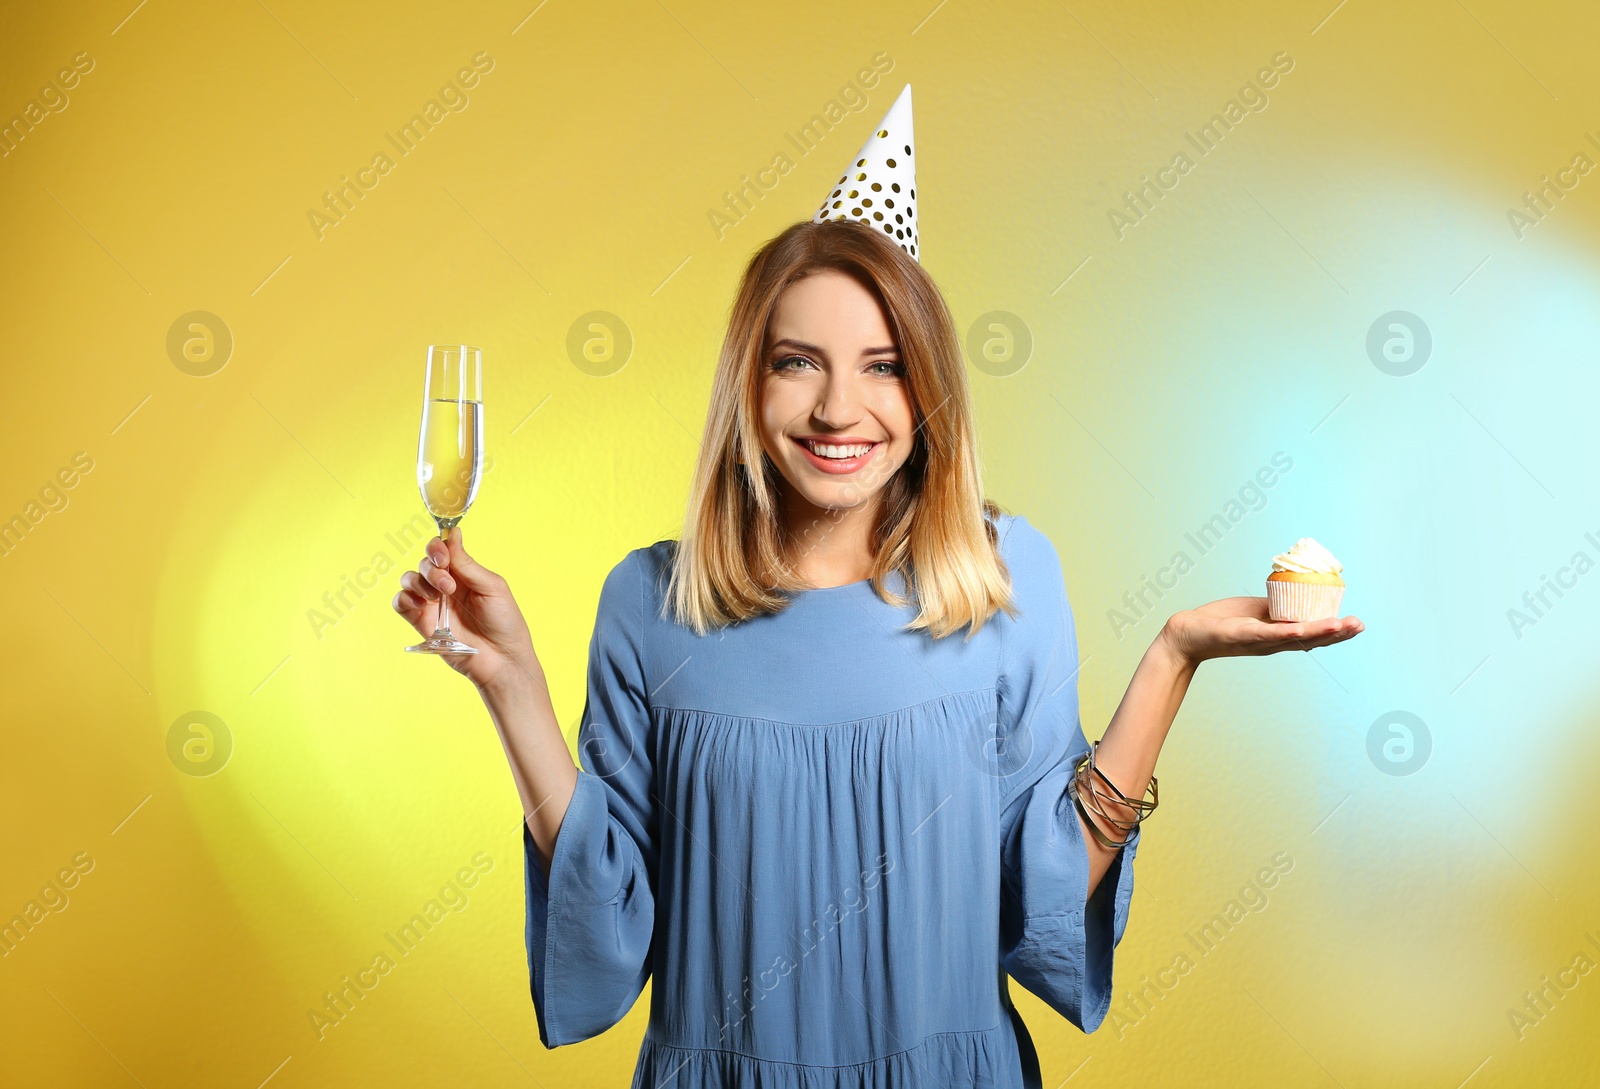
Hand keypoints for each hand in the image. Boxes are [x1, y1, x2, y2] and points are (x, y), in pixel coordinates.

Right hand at [393, 526, 539, 691]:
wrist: (502, 659)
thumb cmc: (505, 622)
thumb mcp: (491, 587)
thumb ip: (467, 563)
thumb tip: (453, 534)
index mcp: (464, 573)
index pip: (442, 550)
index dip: (437, 547)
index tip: (444, 556)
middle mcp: (446, 586)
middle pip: (424, 563)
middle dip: (432, 568)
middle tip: (448, 585)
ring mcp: (433, 604)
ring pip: (410, 579)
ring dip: (420, 582)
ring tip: (439, 596)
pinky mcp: (423, 623)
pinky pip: (401, 604)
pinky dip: (404, 598)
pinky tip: (420, 603)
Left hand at [1160, 596, 1363, 667]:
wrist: (1189, 635)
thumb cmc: (1222, 622)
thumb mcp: (1256, 612)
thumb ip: (1277, 607)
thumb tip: (1297, 593)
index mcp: (1279, 636)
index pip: (1313, 634)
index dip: (1336, 631)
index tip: (1357, 624)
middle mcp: (1274, 643)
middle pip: (1312, 639)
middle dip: (1337, 633)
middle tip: (1360, 625)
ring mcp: (1260, 641)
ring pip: (1295, 638)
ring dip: (1320, 632)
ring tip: (1343, 626)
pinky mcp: (1244, 636)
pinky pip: (1268, 634)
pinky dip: (1286, 632)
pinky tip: (1302, 628)